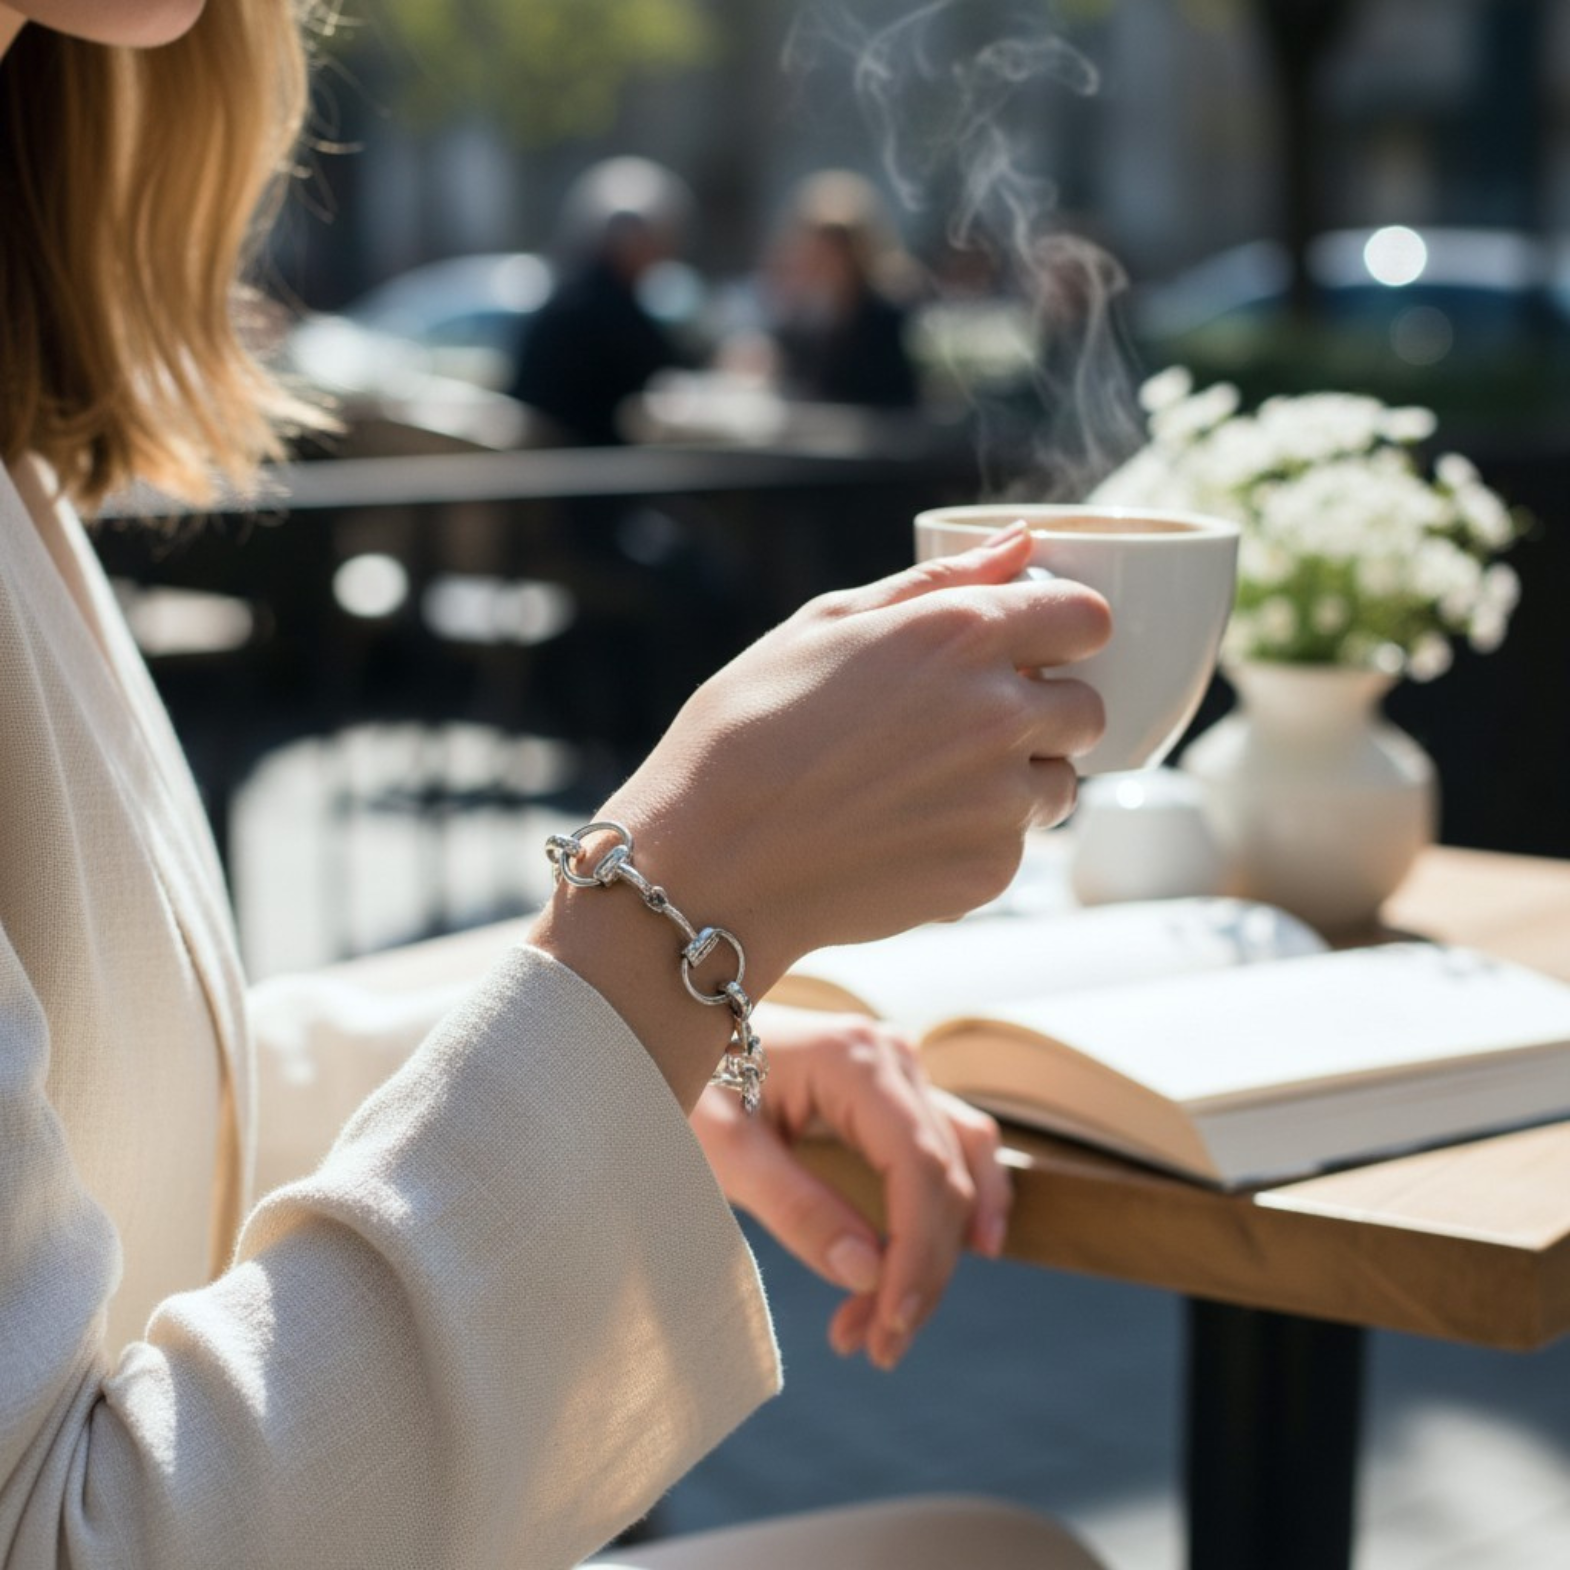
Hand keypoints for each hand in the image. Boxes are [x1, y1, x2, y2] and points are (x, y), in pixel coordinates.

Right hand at [533, 524, 1107, 1108]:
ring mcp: (1001, 801)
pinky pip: (1016, 846)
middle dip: (1045, 711)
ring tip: (926, 787)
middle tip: (968, 726)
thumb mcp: (825, 626)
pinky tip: (905, 834)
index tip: (1034, 648)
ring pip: (1058, 784)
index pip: (1090, 617)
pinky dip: (978, 840)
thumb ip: (936, 582)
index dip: (1067, 631)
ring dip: (1018, 780)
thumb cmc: (747, 731)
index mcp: (960, 634)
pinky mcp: (990, 872)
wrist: (709, 862)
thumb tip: (1021, 545)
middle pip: (1088, 708)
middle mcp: (998, 714)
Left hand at [690, 1003, 1011, 1370]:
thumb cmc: (689, 1080)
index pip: (920, 1170)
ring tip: (892, 1324)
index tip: (889, 1329)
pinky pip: (954, 1149)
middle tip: (873, 1349)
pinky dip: (961, 1205)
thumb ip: (795, 1207)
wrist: (675, 1022)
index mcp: (854, 1060)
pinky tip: (974, 1251)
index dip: (918, 1258)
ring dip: (938, 1251)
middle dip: (919, 1273)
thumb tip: (867, 1274)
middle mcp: (894, 1056)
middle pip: (946, 1180)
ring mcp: (902, 1068)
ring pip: (959, 1170)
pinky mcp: (897, 1089)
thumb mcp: (723, 1149)